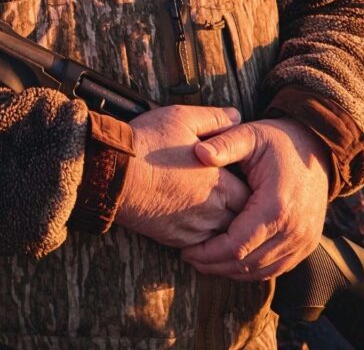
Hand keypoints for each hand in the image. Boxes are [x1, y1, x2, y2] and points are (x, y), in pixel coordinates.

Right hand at [113, 104, 251, 248]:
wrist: (111, 175)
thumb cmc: (147, 144)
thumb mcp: (184, 118)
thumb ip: (215, 119)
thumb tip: (236, 117)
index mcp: (220, 183)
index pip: (251, 196)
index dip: (252, 190)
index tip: (246, 181)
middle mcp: (212, 211)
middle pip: (240, 220)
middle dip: (241, 212)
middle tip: (237, 200)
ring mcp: (192, 229)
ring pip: (221, 236)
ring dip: (223, 227)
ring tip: (219, 213)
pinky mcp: (173, 240)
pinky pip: (200, 246)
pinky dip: (204, 239)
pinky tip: (198, 225)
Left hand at [179, 118, 330, 280]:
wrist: (319, 149)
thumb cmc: (280, 142)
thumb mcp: (252, 135)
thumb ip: (225, 144)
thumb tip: (198, 153)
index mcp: (277, 206)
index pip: (236, 246)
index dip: (208, 253)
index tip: (186, 250)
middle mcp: (294, 229)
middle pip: (246, 263)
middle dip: (214, 265)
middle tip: (190, 258)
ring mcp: (304, 240)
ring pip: (259, 271)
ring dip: (230, 270)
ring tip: (207, 261)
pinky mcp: (307, 245)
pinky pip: (275, 269)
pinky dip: (251, 270)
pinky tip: (232, 261)